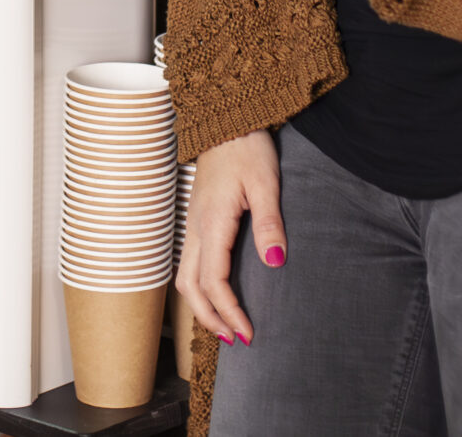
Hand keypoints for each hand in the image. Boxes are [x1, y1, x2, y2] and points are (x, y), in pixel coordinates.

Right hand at [178, 129, 283, 347]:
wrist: (226, 122)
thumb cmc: (246, 148)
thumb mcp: (266, 183)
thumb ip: (269, 223)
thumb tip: (275, 262)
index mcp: (213, 222)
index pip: (214, 281)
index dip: (229, 311)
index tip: (248, 332)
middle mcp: (196, 227)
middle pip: (191, 287)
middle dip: (211, 319)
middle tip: (236, 340)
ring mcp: (194, 224)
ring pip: (185, 277)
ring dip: (202, 306)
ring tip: (226, 325)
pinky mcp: (197, 220)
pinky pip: (190, 264)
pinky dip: (201, 288)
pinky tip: (218, 293)